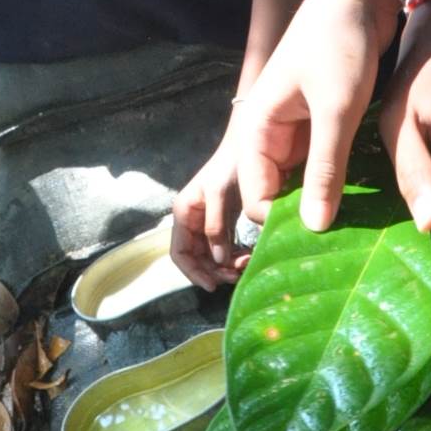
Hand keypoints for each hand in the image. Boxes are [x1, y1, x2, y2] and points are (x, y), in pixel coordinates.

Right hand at [172, 123, 252, 290]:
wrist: (250, 144)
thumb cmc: (231, 165)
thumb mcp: (219, 192)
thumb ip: (216, 224)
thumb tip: (219, 259)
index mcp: (184, 212)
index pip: (180, 253)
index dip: (194, 273)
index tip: (213, 286)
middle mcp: (192, 219)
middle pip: (196, 258)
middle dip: (214, 271)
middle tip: (236, 275)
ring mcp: (208, 220)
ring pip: (211, 255)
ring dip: (225, 266)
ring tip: (245, 265)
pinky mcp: (224, 220)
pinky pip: (224, 246)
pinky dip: (234, 255)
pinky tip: (249, 255)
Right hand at [234, 0, 398, 231]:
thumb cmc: (340, 44)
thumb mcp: (336, 108)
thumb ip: (326, 168)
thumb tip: (315, 228)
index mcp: (255, 132)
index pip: (256, 201)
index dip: (283, 224)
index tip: (325, 241)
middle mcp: (268, 138)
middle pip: (276, 199)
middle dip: (302, 221)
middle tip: (345, 243)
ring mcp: (294, 135)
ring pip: (301, 188)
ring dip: (324, 206)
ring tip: (360, 228)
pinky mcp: (318, 130)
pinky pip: (322, 171)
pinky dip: (338, 185)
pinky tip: (365, 200)